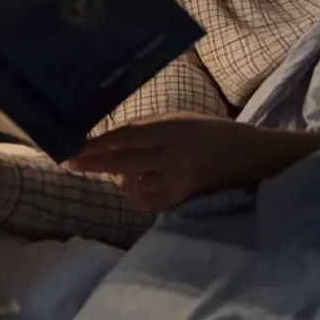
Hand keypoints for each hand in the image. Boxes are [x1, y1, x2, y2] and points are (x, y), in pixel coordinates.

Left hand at [64, 113, 319, 209]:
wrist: (249, 157)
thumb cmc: (211, 131)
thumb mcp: (180, 118)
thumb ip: (146, 125)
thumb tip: (112, 134)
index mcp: (173, 130)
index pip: (126, 138)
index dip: (98, 144)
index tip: (74, 147)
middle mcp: (173, 157)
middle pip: (124, 162)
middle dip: (93, 162)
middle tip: (69, 163)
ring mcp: (177, 181)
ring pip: (132, 185)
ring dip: (118, 177)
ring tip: (117, 168)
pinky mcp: (181, 199)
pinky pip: (147, 201)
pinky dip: (135, 192)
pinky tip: (135, 183)